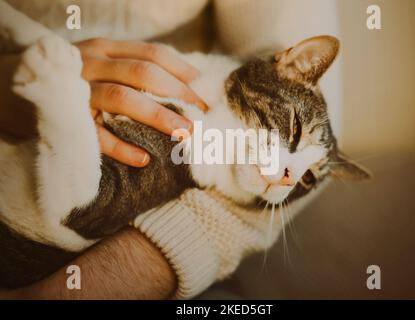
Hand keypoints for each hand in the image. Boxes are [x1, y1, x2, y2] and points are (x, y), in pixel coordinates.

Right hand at [76, 38, 207, 166]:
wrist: (14, 91)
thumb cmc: (69, 82)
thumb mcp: (98, 65)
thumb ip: (130, 70)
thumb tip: (180, 87)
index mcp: (104, 49)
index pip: (152, 55)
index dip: (182, 72)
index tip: (203, 91)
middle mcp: (92, 64)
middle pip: (144, 74)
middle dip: (178, 94)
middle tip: (202, 116)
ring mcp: (78, 91)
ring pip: (124, 99)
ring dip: (159, 116)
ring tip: (185, 133)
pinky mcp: (65, 119)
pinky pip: (96, 134)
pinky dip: (122, 147)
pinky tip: (144, 159)